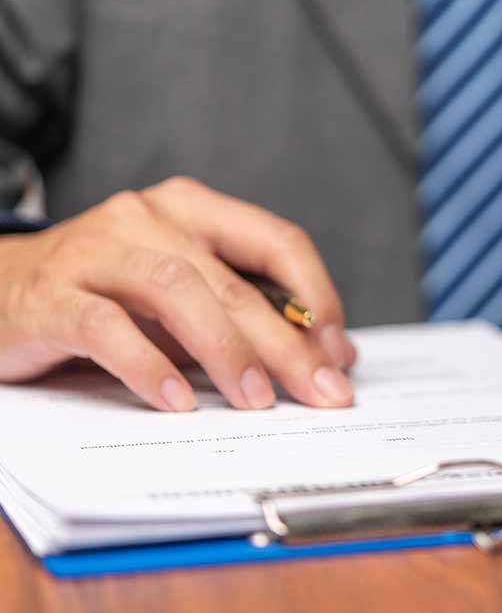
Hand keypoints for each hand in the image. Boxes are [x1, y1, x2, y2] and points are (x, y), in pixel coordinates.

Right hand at [0, 177, 355, 409]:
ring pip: (178, 291)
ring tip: (256, 400)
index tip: (338, 350)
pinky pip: (107, 328)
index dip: (317, 295)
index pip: (276, 241)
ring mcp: (96, 252)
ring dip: (226, 350)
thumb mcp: (184, 298)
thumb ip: (247, 317)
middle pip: (233, 280)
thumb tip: (332, 353)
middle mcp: (148, 219)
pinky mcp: (52, 296)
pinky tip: (177, 402)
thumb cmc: (107, 294)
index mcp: (192, 211)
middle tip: (322, 390)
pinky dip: (148, 366)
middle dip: (286, 343)